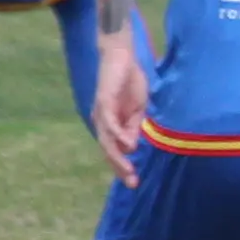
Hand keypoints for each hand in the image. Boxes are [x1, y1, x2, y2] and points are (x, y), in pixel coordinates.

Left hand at [90, 32, 151, 185]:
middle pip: (108, 151)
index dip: (123, 167)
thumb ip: (134, 128)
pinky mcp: (104, 102)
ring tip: (130, 170)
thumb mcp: (137, 110)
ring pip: (107, 141)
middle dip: (120, 168)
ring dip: (118, 157)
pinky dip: (119, 135)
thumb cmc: (129, 81)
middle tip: (133, 183)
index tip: (134, 182)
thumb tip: (132, 148)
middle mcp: (101, 122)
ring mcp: (101, 113)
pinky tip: (129, 145)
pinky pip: (110, 123)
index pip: (114, 151)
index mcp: (110, 125)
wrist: (122, 56)